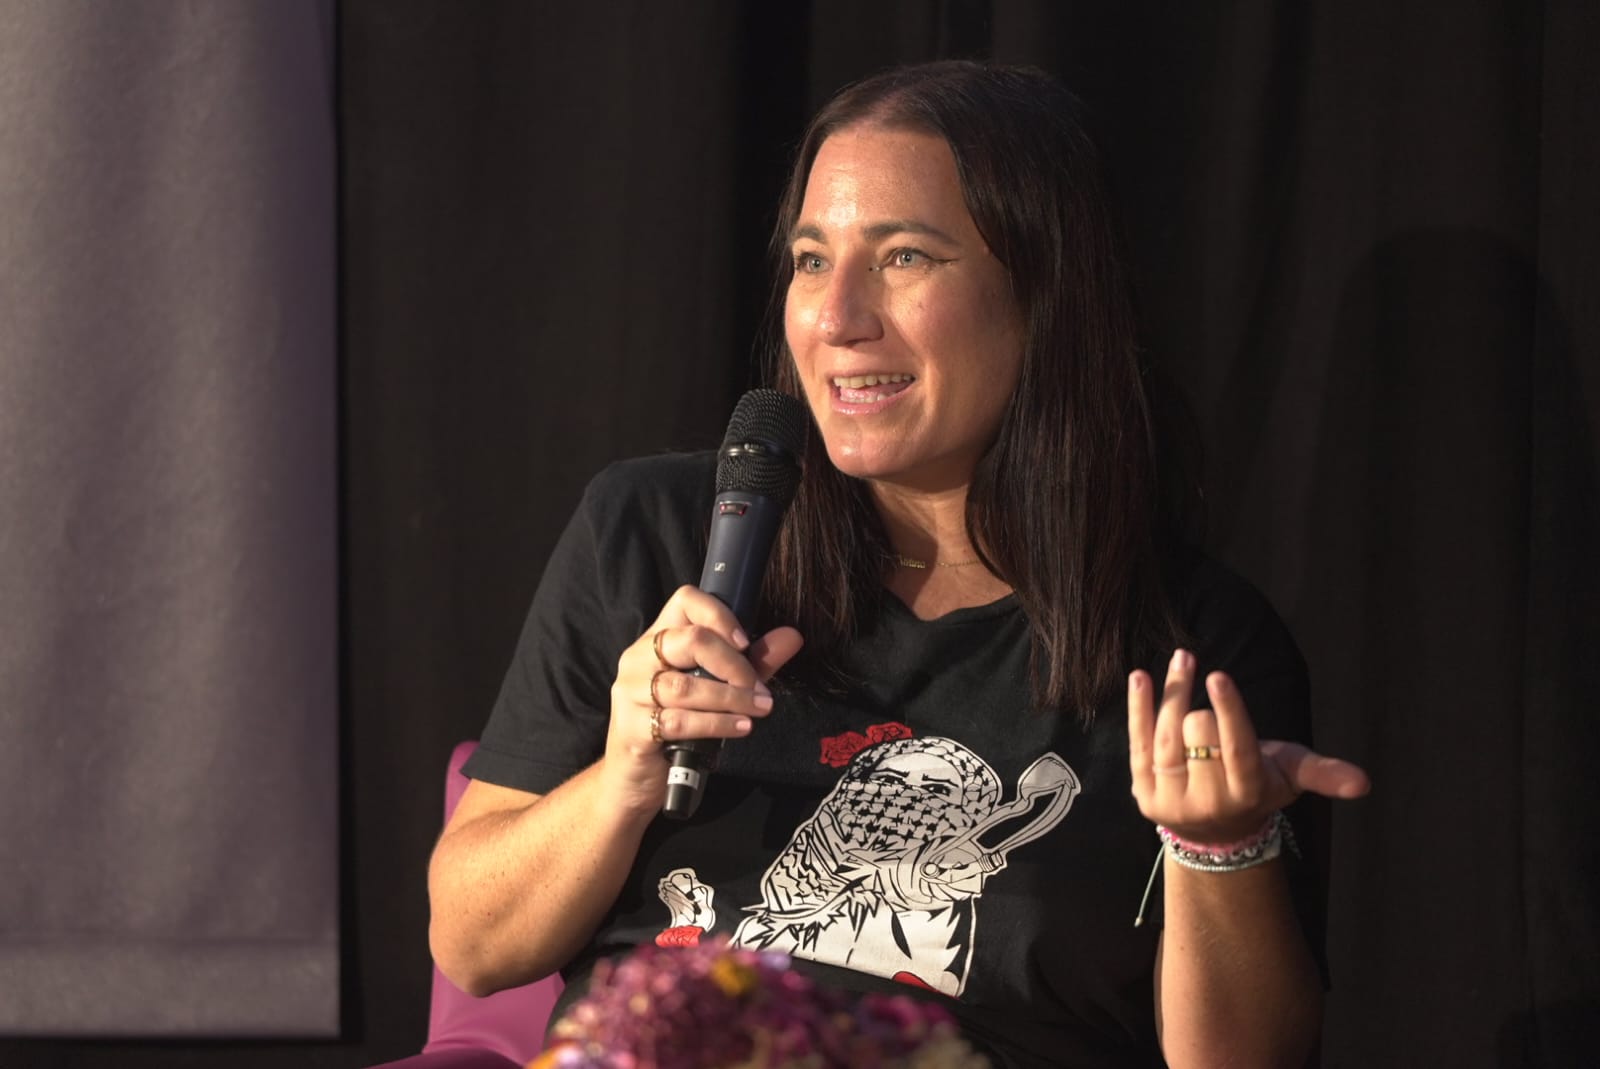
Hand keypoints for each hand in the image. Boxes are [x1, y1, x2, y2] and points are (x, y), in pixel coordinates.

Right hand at [603, 585, 803, 812]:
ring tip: (759, 709)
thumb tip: (792, 637)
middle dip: (733, 664)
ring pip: (685, 685)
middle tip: (759, 688)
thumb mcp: (718, 689)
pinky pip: (679, 721)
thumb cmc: (676, 727)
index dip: (719, 615)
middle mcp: (639, 658)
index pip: (685, 600)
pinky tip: (740, 727)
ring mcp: (631, 693)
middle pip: (689, 640)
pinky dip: (716, 723)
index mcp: (658, 639)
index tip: (746, 643)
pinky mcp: (632, 728)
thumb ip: (753, 663)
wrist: (634, 778)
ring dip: (731, 698)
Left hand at [1128, 649, 1369, 843]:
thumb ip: (1322, 774)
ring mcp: (1171, 798)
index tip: (1219, 676)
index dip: (1228, 712)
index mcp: (1247, 793)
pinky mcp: (1142, 792)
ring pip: (1165, 735)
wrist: (1216, 833)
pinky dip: (1139, 708)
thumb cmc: (1257, 787)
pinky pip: (1137, 742)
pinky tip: (1141, 676)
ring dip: (1173, 692)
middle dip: (1206, 712)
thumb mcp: (1291, 778)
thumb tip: (1363, 783)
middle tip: (1213, 708)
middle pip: (1198, 734)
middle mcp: (1207, 801)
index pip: (1237, 749)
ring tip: (1183, 659)